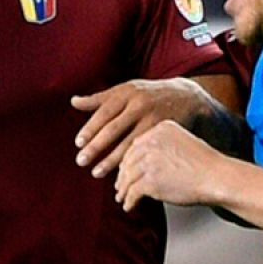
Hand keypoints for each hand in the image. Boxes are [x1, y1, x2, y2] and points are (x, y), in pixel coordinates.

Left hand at [73, 78, 214, 176]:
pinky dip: (131, 162)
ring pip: (129, 143)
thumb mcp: (126, 90)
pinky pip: (144, 150)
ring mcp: (154, 119)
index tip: (78, 143)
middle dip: (96, 146)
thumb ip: (100, 99)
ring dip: (111, 160)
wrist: (188, 97)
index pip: (104, 112)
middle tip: (81, 161)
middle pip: (113, 128)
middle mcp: (140, 105)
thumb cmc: (149, 95)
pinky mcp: (165, 133)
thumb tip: (74, 101)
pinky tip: (120, 172)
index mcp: (127, 93)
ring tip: (96, 172)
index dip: (90, 128)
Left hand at [114, 122, 227, 211]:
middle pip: (128, 161)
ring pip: (127, 177)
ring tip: (122, 197)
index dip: (128, 160)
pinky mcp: (149, 181)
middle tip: (119, 185)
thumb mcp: (183, 142)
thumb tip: (141, 161)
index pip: (135, 145)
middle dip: (123, 175)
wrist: (218, 178)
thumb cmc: (206, 165)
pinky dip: (128, 201)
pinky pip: (132, 192)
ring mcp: (148, 161)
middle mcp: (151, 142)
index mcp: (159, 129)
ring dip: (123, 189)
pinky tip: (129, 206)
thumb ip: (163, 146)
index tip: (125, 169)